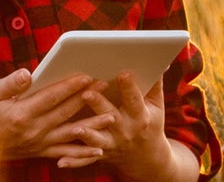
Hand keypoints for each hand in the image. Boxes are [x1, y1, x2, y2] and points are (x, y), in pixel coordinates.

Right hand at [0, 69, 115, 166]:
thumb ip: (10, 84)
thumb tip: (28, 73)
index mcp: (20, 113)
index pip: (51, 97)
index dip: (70, 86)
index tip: (87, 76)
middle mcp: (32, 130)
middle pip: (66, 113)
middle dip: (88, 98)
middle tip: (107, 87)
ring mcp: (38, 143)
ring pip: (71, 134)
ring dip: (92, 125)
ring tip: (112, 116)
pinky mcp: (40, 151)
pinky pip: (64, 154)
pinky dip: (82, 154)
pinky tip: (99, 150)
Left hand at [53, 72, 173, 177]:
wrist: (147, 157)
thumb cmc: (150, 123)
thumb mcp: (156, 105)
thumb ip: (155, 84)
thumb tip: (162, 62)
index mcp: (140, 116)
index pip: (134, 99)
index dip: (129, 86)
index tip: (123, 73)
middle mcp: (125, 130)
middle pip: (110, 116)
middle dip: (99, 105)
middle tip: (87, 93)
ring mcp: (112, 144)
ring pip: (97, 139)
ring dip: (86, 134)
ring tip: (75, 128)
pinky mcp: (100, 154)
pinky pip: (85, 159)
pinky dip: (74, 161)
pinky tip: (61, 161)